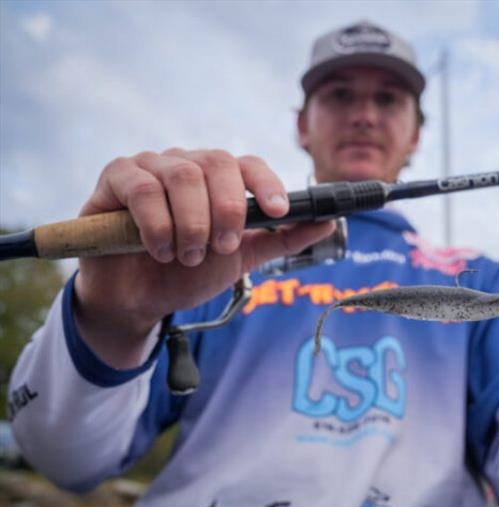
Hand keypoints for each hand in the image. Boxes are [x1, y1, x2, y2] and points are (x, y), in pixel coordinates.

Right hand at [74, 149, 334, 367]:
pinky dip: (157, 224)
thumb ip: (282, 240)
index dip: (268, 183)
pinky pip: (142, 187)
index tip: (279, 212)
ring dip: (192, 223)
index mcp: (220, 179)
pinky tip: (159, 250)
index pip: (250, 164)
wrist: (137, 298)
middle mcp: (188, 164)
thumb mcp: (241, 258)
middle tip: (223, 246)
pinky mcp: (116, 178)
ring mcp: (151, 166)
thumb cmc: (188, 272)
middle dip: (228, 209)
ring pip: (182, 175)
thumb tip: (328, 223)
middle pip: (218, 163)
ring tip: (189, 256)